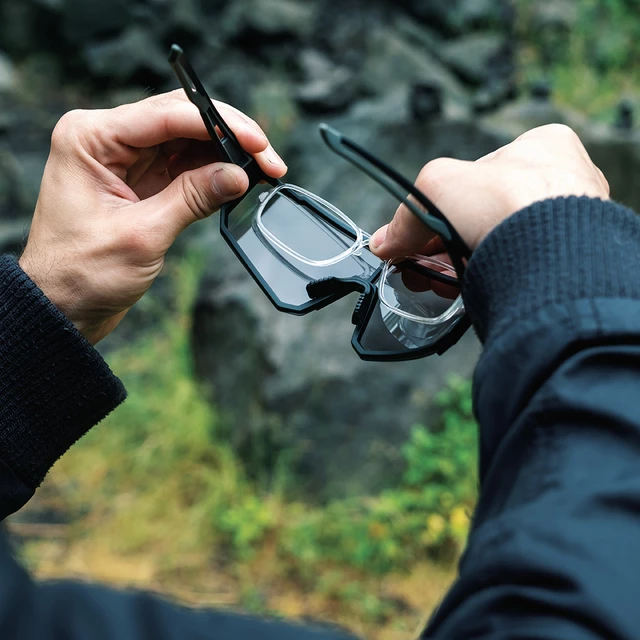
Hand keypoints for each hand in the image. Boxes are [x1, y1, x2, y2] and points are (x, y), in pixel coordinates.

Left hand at [19, 90, 286, 343]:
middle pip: (181, 120)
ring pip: (188, 141)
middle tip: (267, 158)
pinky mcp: (140, 181)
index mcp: (91, 139)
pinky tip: (237, 181)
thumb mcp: (142, 235)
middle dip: (229, 136)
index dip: (218, 124)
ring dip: (226, 154)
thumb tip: (238, 176)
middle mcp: (107, 140)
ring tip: (262, 170)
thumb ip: (192, 198)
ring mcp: (124, 160)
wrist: (64, 306)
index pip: (165, 115)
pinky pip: (184, 166)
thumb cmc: (80, 273)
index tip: (256, 142)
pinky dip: (212, 173)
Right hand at [369, 124, 610, 260]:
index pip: (479, 174)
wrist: (553, 258)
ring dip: (457, 264)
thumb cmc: (511, 202)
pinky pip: (514, 270)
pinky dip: (483, 279)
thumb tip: (384, 242)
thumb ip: (407, 216)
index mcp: (543, 145)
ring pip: (498, 245)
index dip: (443, 203)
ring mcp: (568, 227)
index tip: (418, 231)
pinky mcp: (566, 265)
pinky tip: (459, 289)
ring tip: (431, 280)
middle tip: (418, 262)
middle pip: (484, 215)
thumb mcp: (438, 187)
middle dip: (444, 242)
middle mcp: (563, 183)